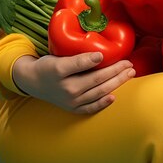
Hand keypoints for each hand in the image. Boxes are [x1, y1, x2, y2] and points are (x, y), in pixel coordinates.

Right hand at [12, 52, 135, 114]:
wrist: (34, 82)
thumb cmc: (48, 65)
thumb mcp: (57, 56)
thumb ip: (77, 58)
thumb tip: (100, 56)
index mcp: (60, 71)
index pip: (80, 64)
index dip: (93, 59)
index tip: (104, 54)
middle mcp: (66, 88)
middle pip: (96, 79)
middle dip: (116, 71)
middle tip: (129, 63)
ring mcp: (70, 101)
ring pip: (98, 92)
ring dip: (116, 83)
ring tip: (129, 74)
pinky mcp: (72, 109)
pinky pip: (91, 108)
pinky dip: (103, 103)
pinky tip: (114, 96)